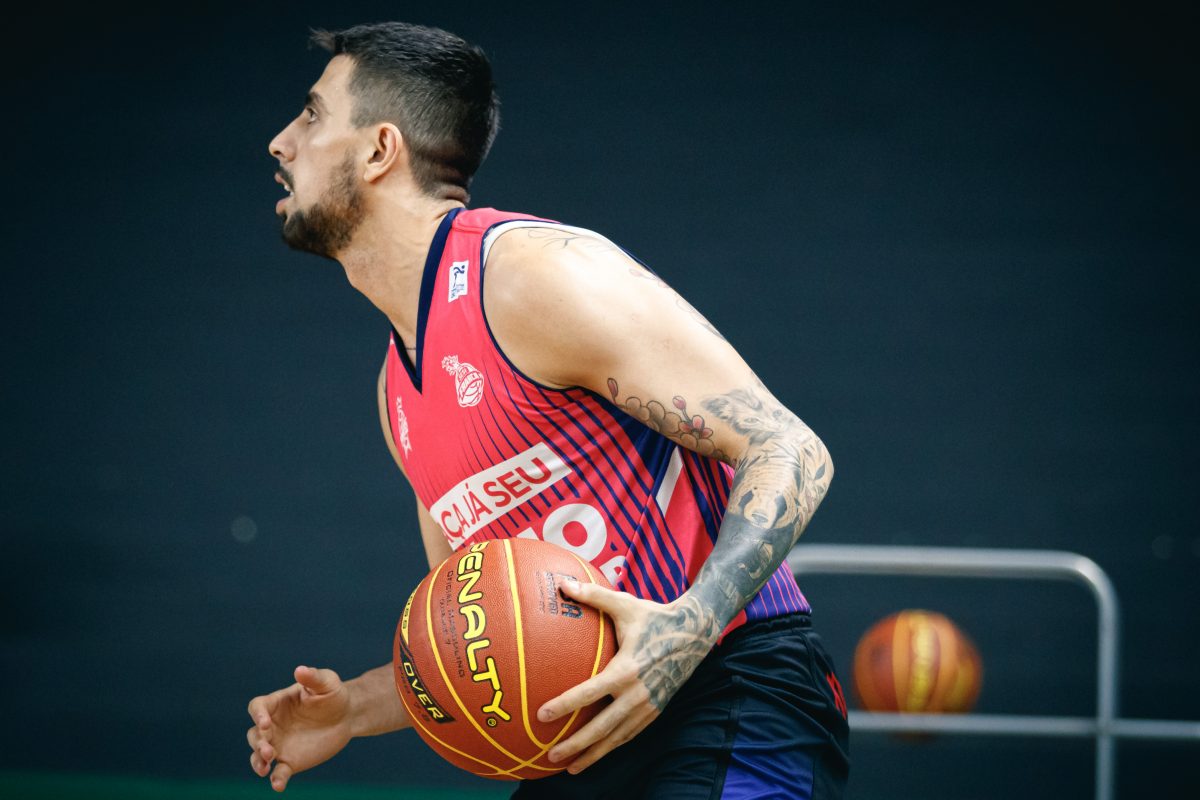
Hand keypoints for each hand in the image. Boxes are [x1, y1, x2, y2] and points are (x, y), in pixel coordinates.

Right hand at [246, 666, 353, 791]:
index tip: (265, 723)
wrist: (347, 716)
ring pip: (259, 756)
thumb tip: (299, 670)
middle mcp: (273, 726)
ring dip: (258, 762)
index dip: (258, 715)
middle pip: (254, 734)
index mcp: (277, 703)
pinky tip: (278, 786)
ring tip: (265, 768)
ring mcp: (279, 745)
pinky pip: (279, 773)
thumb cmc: (333, 695)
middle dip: (258, 743)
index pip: (257, 707)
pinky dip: (276, 780)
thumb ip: (312, 677)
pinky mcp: (290, 761)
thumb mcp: (326, 682)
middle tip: (269, 751)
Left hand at [536, 579, 718, 773]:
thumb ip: (593, 596)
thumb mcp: (625, 604)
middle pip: (602, 726)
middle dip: (576, 744)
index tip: (542, 715)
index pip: (590, 693)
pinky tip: (596, 754)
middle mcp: (638, 693)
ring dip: (594, 754)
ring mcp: (649, 705)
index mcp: (627, 669)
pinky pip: (630, 733)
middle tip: (550, 755)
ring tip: (570, 767)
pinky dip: (612, 746)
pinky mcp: (656, 710)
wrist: (696, 632)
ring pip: (617, 737)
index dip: (565, 705)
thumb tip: (562, 584)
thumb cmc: (655, 616)